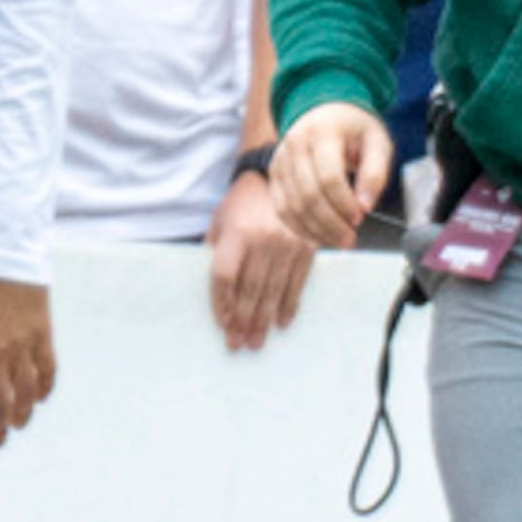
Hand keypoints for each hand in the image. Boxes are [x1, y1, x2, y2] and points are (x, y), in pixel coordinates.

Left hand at [207, 170, 315, 350]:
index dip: (222, 303)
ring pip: (273, 290)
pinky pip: (298, 282)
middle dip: (242, 320)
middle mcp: (264, 240)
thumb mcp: (220, 220)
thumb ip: (215, 251)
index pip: (226, 276)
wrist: (278, 177)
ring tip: (257, 341)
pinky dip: (289, 304)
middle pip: (250, 289)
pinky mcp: (307, 247)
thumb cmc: (243, 202)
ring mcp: (288, 244)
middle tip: (238, 343)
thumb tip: (214, 289)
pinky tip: (282, 322)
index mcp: (238, 233)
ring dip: (264, 319)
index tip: (221, 324)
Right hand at [272, 102, 391, 247]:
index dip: (344, 203)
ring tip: (339, 240)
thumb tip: (366, 206)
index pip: (329, 176)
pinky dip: (299, 227)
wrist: (326, 111)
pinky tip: (318, 236)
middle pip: (308, 194)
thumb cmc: (355, 129)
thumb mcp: (378, 142)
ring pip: (292, 205)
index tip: (360, 217)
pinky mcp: (274, 174)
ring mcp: (280, 160)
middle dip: (331, 223)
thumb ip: (376, 173)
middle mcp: (295, 144)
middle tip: (351, 238)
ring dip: (316, 230)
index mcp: (322, 132)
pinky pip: (281, 208)